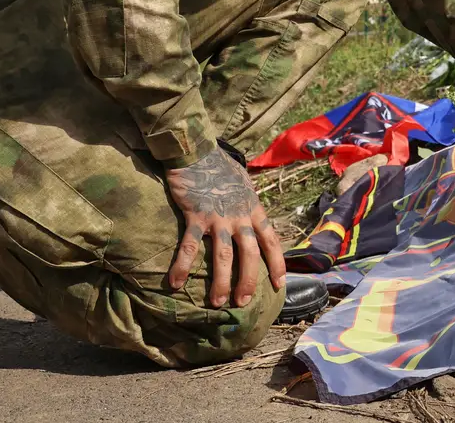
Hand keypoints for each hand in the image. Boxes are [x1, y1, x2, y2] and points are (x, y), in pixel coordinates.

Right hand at [165, 147, 286, 307]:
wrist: (198, 151)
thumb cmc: (220, 168)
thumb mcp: (244, 185)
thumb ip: (249, 205)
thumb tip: (253, 220)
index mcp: (254, 209)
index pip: (271, 241)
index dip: (277, 264)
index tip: (279, 285)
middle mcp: (240, 216)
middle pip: (250, 255)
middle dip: (248, 281)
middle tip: (243, 303)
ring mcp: (219, 217)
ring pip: (224, 256)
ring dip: (221, 282)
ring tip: (217, 303)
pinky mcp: (196, 216)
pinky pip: (190, 246)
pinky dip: (183, 266)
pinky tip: (176, 283)